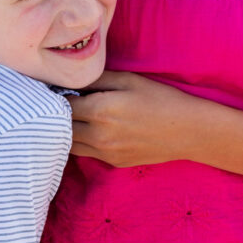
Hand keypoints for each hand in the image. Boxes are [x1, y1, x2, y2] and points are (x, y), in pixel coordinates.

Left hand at [67, 71, 196, 167]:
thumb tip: (71, 80)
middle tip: (59, 103)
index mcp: (99, 111)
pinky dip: (82, 142)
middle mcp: (98, 136)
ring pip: (69, 145)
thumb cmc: (159, 99)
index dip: (55, 96)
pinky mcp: (113, 163)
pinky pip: (87, 153)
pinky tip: (91, 129)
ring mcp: (105, 153)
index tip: (55, 89)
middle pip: (61, 128)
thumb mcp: (128, 80)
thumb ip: (96, 80)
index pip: (61, 106)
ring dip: (66, 131)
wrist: (187, 131)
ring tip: (73, 117)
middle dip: (57, 115)